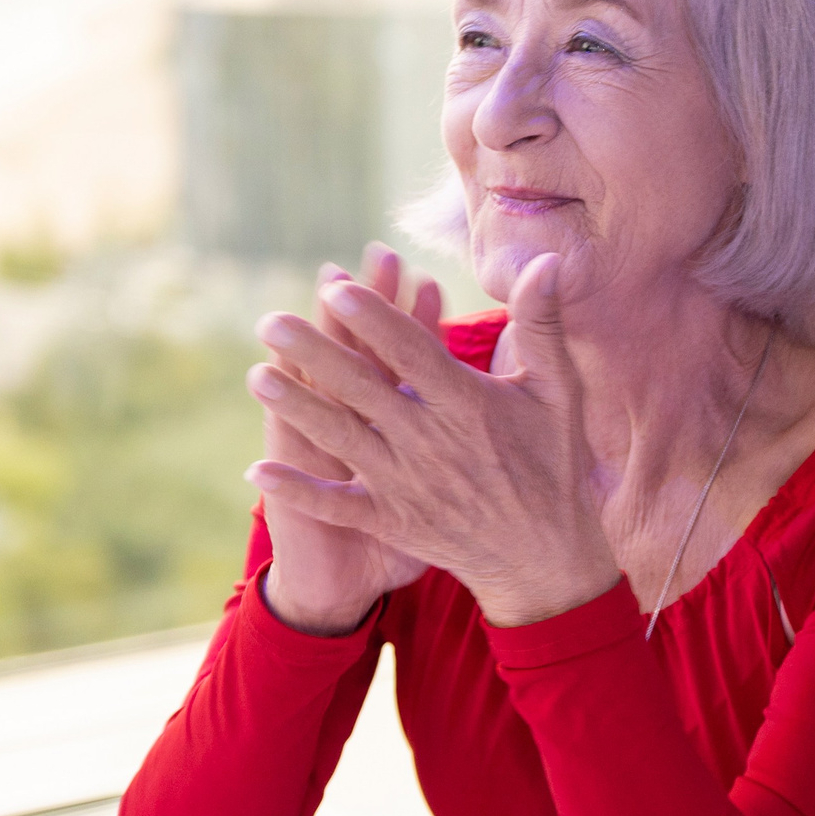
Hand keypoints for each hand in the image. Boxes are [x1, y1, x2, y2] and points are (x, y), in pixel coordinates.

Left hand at [249, 252, 619, 627]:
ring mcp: (407, 483)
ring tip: (256, 375)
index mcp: (467, 404)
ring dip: (297, 408)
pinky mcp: (393, 521)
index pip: (411, 351)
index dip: (372, 318)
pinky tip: (257, 472)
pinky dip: (298, 491)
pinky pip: (337, 505)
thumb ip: (544, 324)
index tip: (335, 287)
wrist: (545, 556)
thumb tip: (546, 259)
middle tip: (270, 321)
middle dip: (314, 353)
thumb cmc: (553, 462)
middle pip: (362, 388)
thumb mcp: (558, 390)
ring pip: (342, 437)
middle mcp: (430, 441)